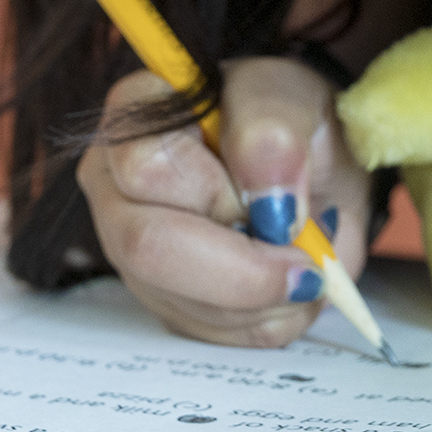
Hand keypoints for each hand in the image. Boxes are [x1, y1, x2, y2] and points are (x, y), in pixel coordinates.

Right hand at [76, 56, 370, 345]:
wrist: (315, 168)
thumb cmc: (293, 123)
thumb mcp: (296, 98)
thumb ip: (274, 129)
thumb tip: (266, 198)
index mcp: (136, 116)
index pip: (146, 167)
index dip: (215, 195)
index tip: (276, 202)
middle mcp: (116, 184)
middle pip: (148, 247)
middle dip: (242, 269)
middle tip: (308, 264)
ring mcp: (132, 247)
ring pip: (181, 302)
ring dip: (263, 299)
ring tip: (307, 265)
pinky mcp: (162, 296)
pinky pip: (207, 333)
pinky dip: (266, 320)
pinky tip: (289, 286)